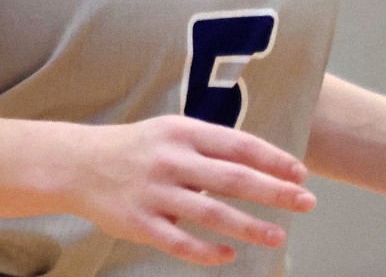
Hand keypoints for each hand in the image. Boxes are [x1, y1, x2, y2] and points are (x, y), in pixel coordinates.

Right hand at [54, 115, 316, 266]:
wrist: (79, 164)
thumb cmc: (140, 147)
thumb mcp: (174, 131)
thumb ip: (212, 145)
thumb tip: (263, 162)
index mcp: (184, 132)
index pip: (239, 145)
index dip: (273, 159)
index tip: (301, 173)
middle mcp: (172, 160)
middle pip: (233, 178)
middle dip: (274, 192)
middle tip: (306, 202)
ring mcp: (155, 193)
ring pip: (211, 213)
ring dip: (249, 226)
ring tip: (278, 236)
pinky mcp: (140, 223)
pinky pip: (180, 242)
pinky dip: (207, 251)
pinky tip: (230, 255)